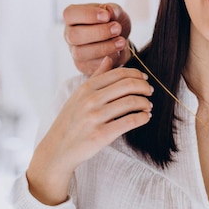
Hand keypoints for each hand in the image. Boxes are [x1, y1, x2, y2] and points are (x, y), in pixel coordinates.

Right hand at [26, 56, 153, 205]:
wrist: (57, 150)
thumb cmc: (71, 121)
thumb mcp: (78, 95)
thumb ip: (96, 76)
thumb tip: (109, 58)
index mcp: (86, 87)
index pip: (119, 73)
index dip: (137, 74)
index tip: (144, 79)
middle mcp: (90, 100)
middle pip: (128, 85)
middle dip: (144, 87)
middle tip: (150, 92)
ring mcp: (95, 117)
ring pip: (132, 102)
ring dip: (145, 103)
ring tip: (148, 106)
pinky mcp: (101, 134)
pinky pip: (130, 121)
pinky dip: (143, 117)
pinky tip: (145, 117)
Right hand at [63, 3, 132, 75]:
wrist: (120, 41)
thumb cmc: (113, 23)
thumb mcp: (116, 13)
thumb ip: (113, 10)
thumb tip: (108, 10)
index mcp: (73, 17)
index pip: (70, 14)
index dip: (88, 15)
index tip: (107, 16)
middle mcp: (69, 34)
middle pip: (74, 35)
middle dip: (99, 32)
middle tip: (117, 28)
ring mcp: (74, 51)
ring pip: (81, 52)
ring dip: (104, 47)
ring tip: (121, 41)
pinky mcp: (83, 65)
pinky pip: (91, 65)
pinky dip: (108, 58)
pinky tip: (118, 51)